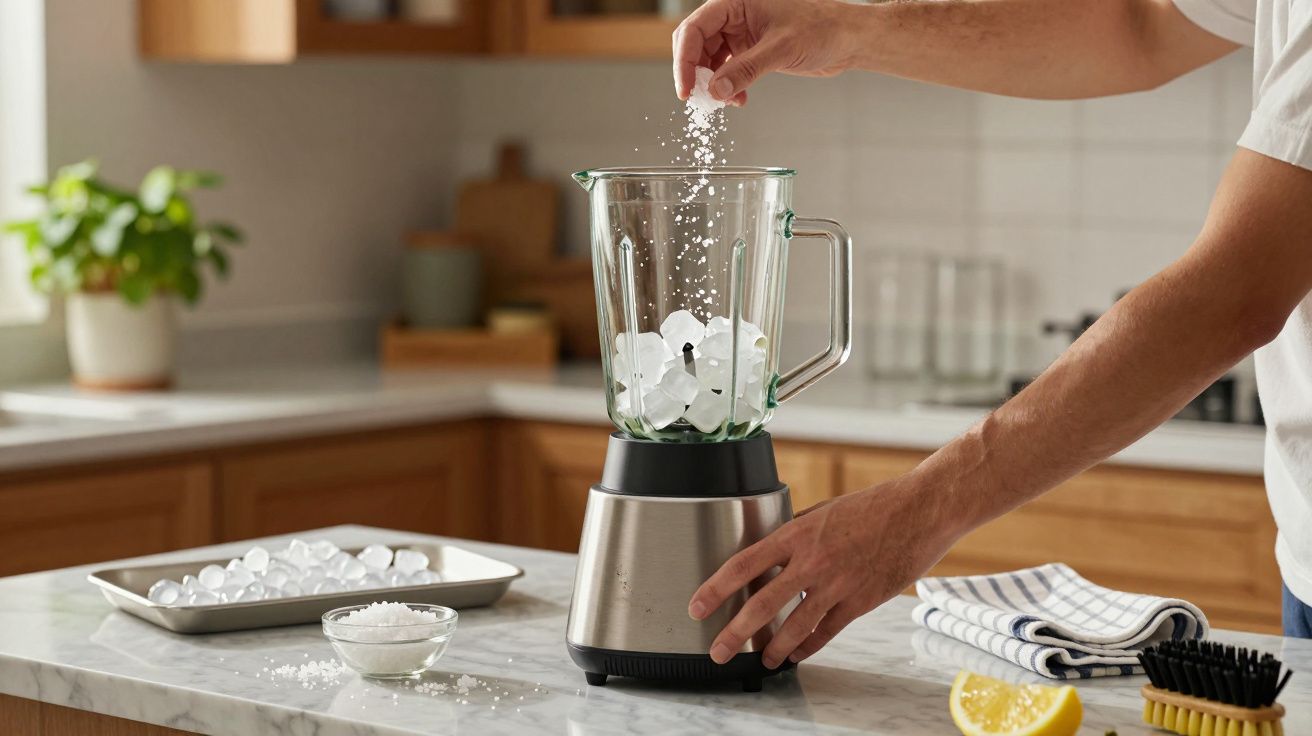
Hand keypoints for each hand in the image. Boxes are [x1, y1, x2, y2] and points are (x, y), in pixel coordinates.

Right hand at [672, 0, 864, 103]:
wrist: (849, 38)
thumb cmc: (823, 28)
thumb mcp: (781, 49)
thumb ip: (745, 70)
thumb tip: (716, 91)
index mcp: (736, 1)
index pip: (695, 28)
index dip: (684, 60)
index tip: (686, 89)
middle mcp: (735, 15)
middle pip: (697, 44)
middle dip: (696, 74)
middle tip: (700, 100)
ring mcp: (742, 33)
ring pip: (710, 60)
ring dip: (714, 85)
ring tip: (724, 103)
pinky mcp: (751, 49)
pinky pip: (728, 70)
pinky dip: (728, 87)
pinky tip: (738, 100)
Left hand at [688, 477, 956, 668]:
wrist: (921, 511)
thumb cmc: (875, 506)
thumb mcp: (824, 509)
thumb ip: (796, 530)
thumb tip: (773, 546)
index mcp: (797, 532)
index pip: (743, 564)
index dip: (715, 588)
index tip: (698, 606)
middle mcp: (813, 561)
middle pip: (762, 604)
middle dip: (734, 633)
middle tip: (719, 650)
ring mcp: (837, 584)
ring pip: (794, 627)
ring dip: (772, 648)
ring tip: (761, 660)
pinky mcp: (860, 601)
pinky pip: (827, 632)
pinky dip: (808, 647)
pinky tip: (795, 654)